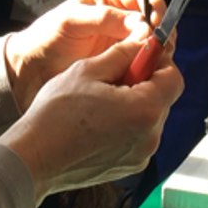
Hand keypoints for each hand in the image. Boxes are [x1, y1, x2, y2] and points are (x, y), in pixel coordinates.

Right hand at [0, 36, 183, 202]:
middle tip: (113, 76)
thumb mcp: (88, 70)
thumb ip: (122, 53)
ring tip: (100, 101)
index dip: (158, 61)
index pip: (173, 77)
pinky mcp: (130, 165)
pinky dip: (126, 125)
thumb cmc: (56, 115)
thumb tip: (142, 41)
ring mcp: (141, 154)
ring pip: (150, 117)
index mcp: (144, 109)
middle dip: (144, 82)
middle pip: (162, 98)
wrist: (35, 158)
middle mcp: (150, 136)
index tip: (140, 54)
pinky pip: (138, 136)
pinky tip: (98, 121)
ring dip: (134, 104)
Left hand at [4, 0, 164, 109]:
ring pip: (152, 41)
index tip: (156, 21)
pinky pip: (143, 61)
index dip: (153, 4)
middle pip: (153, 18)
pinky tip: (147, 70)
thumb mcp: (72, 21)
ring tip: (156, 58)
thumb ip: (104, 19)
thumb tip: (141, 23)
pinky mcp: (121, 64)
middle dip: (161, 28)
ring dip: (159, 48)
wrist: (34, 68)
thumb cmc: (48, 36)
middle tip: (161, 44)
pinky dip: (150, 64)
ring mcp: (122, 42)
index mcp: (108, 0)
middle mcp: (120, 19)